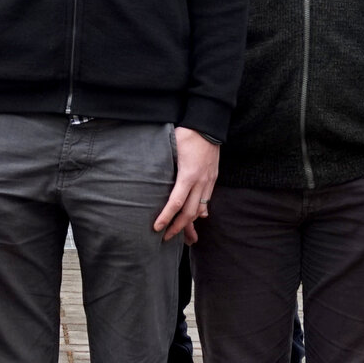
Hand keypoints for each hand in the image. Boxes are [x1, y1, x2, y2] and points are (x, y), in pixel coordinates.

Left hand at [156, 127, 219, 241]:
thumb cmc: (185, 134)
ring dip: (189, 222)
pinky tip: (195, 216)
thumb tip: (150, 178)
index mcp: (188, 175)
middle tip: (165, 237)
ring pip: (201, 209)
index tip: (156, 228)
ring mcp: (209, 181)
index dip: (165, 218)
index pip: (175, 203)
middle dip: (177, 227)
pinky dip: (200, 210)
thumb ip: (164, 166)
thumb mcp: (171, 148)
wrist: (207, 125)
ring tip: (179, 230)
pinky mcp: (213, 178)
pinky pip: (207, 200)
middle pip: (190, 212)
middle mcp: (201, 181)